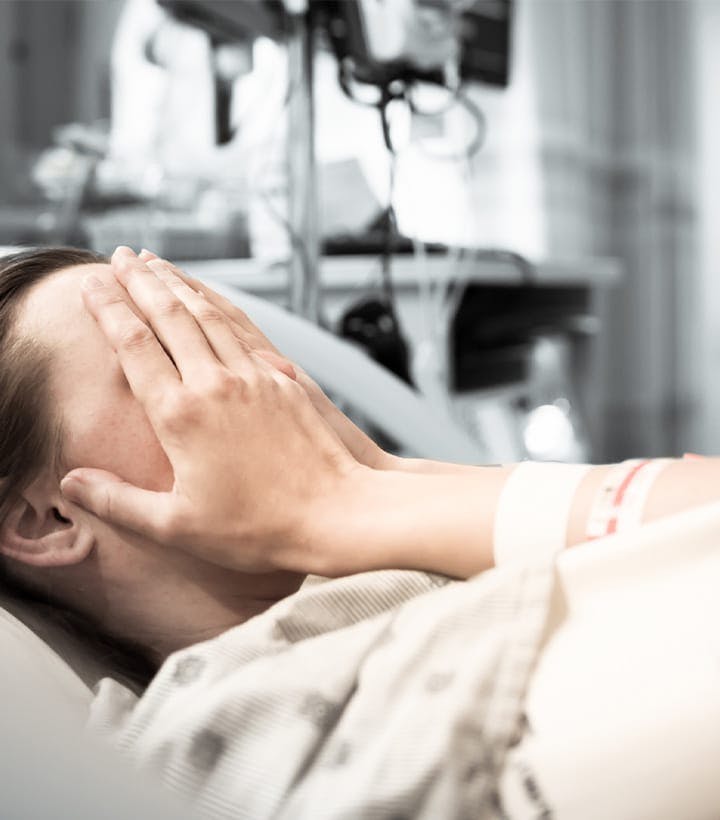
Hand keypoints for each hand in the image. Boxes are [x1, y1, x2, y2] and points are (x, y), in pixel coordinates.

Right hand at [60, 247, 367, 575]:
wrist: (335, 513)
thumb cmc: (257, 529)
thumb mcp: (176, 527)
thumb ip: (118, 501)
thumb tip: (72, 483)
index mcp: (181, 415)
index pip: (134, 346)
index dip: (108, 311)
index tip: (90, 285)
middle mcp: (215, 384)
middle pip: (169, 317)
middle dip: (140, 282)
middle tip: (118, 256)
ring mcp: (254, 376)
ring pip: (208, 315)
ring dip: (178, 284)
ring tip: (156, 263)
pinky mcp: (283, 378)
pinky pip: (243, 329)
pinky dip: (219, 305)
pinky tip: (211, 298)